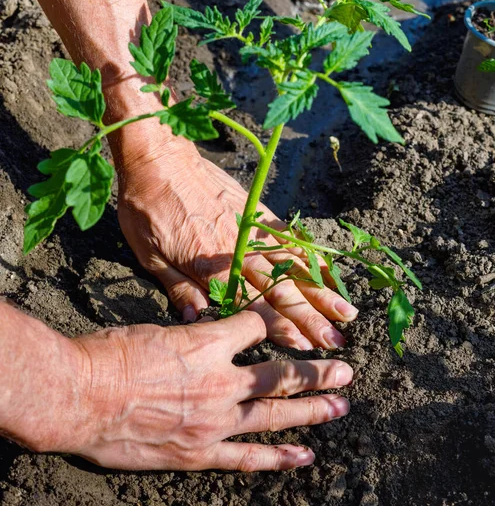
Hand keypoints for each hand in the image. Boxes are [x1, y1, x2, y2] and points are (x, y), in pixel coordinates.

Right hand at [64, 311, 351, 470]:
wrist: (80, 397)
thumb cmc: (111, 355)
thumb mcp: (155, 329)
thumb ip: (189, 336)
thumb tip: (204, 337)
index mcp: (209, 342)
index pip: (257, 325)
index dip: (273, 321)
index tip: (284, 323)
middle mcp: (222, 380)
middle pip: (282, 374)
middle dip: (317, 373)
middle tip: (346, 371)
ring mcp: (216, 419)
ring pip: (275, 414)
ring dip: (312, 410)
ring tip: (341, 406)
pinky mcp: (200, 451)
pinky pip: (248, 457)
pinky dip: (278, 457)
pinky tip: (303, 455)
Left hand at [116, 119, 358, 350]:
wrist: (159, 158)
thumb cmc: (147, 208)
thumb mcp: (150, 254)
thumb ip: (178, 288)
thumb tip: (197, 319)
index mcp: (210, 267)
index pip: (251, 304)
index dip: (280, 327)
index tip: (305, 346)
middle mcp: (238, 251)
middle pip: (281, 289)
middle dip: (311, 318)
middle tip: (337, 341)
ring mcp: (252, 229)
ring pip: (293, 265)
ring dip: (321, 290)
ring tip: (346, 311)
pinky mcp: (257, 210)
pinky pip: (289, 236)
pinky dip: (311, 254)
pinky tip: (329, 268)